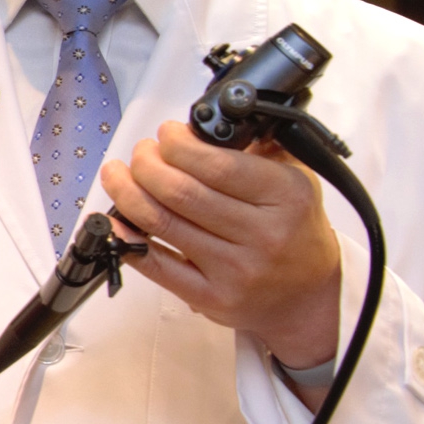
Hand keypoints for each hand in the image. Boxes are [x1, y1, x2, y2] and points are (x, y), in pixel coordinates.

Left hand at [98, 121, 341, 376]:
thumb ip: (258, 148)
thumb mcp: (296, 180)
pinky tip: (115, 219)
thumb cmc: (295, 232)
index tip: (167, 134)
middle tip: (142, 153)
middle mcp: (263, 234)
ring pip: (162, 222)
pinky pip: (155, 265)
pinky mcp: (210, 297)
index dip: (178, 145)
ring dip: (127, 192)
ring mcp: (235, 269)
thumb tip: (202, 127)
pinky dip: (126, 237)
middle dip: (146, 164)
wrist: (308, 296)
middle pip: (181, 192)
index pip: (217, 165)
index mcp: (287, 197)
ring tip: (119, 175)